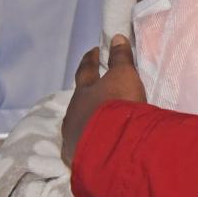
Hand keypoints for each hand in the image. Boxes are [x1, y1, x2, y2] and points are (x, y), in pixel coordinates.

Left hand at [62, 35, 146, 163]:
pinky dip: (92, 142)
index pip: (86, 71)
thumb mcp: (124, 76)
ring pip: (80, 125)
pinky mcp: (79, 158)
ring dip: (89, 121)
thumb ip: (120, 58)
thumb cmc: (118, 105)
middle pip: (79, 100)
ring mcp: (73, 138)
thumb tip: (116, 38)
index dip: (91, 60)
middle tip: (97, 91)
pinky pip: (84, 146)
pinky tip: (100, 146)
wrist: (115, 147)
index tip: (94, 51)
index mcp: (83, 92)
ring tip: (100, 123)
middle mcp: (73, 114)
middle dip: (88, 95)